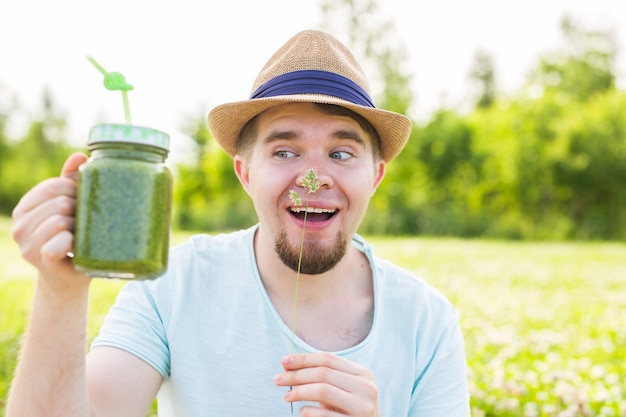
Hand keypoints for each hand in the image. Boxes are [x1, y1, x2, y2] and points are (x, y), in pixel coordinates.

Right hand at [11, 152, 89, 290]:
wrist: (70, 277)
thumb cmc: (72, 237)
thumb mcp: (70, 207)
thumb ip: (70, 181)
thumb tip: (80, 155)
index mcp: (25, 208)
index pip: (52, 185)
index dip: (74, 190)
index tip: (84, 202)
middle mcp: (20, 226)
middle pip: (58, 201)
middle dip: (79, 209)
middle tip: (84, 222)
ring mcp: (27, 245)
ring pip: (61, 219)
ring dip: (79, 226)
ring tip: (81, 235)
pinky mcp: (41, 260)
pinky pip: (59, 242)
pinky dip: (72, 242)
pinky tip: (75, 247)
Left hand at [274, 352, 379, 416]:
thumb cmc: (349, 411)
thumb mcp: (339, 391)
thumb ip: (319, 377)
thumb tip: (287, 363)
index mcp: (363, 374)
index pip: (328, 359)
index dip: (304, 358)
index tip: (284, 361)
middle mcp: (367, 387)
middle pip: (324, 373)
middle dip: (297, 375)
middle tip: (277, 379)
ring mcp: (363, 407)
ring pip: (323, 390)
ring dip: (299, 391)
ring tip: (287, 396)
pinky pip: (325, 414)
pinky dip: (309, 411)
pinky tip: (302, 411)